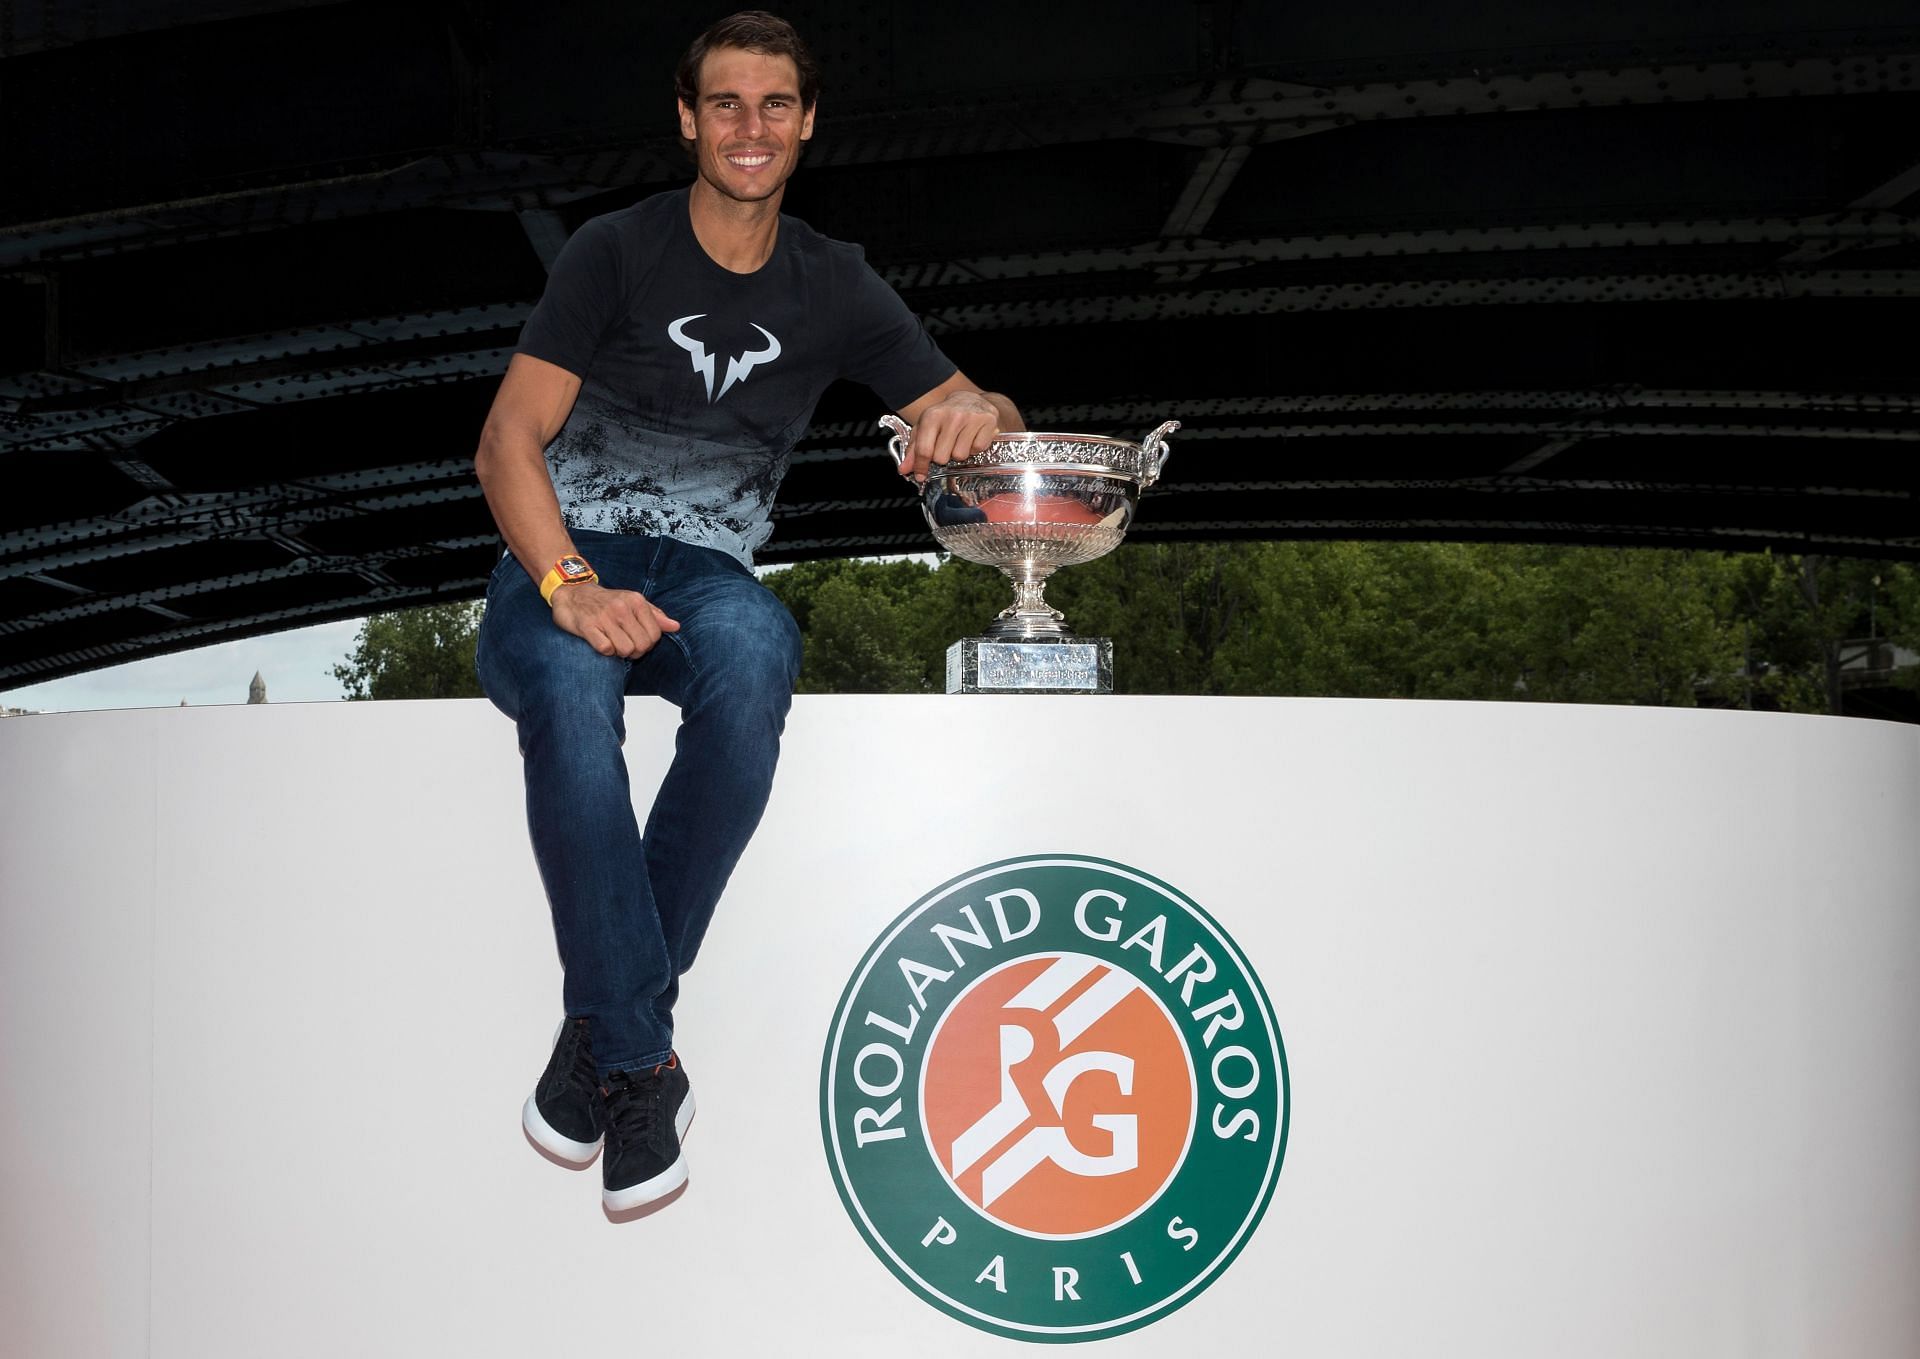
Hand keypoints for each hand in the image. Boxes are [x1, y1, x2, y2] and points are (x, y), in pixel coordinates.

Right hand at [549, 582, 679, 658]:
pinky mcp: (588, 626)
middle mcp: (622, 608)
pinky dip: (605, 651)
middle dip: (635, 651)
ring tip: (613, 642)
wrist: (573, 593)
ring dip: (619, 652)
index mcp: (636, 602)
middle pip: (642, 645)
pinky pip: (606, 649)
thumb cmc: (607, 601)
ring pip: (625, 649)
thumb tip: (676, 626)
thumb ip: (655, 615)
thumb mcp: (633, 602)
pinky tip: (601, 641)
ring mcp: (604, 617)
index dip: (648, 643)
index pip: (655, 635)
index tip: (637, 639)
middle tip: (625, 644)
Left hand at [899, 390, 999, 482]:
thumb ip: (914, 449)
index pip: (924, 450)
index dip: (921, 466)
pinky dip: (974, 448)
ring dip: (958, 453)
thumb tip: (904, 470)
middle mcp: (952, 416)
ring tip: (959, 441)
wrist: (970, 400)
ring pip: (960, 456)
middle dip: (942, 457)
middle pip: (942, 457)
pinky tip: (971, 437)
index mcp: (932, 416)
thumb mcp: (925, 428)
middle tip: (945, 447)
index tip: (920, 475)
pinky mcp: (988, 422)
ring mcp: (971, 418)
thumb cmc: (945, 416)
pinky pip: (978, 450)